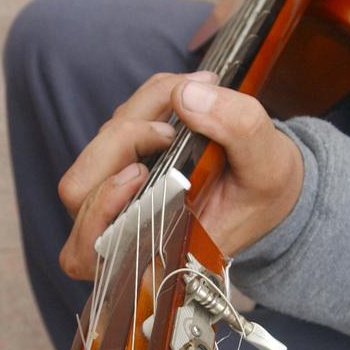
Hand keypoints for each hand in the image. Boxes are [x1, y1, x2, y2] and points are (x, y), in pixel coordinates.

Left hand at [58, 72, 303, 279]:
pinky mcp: (122, 164)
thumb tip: (185, 97)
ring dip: (133, 116)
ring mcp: (118, 197)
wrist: (270, 185)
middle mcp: (127, 230)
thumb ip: (237, 130)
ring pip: (92, 155)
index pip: (90, 251)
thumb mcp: (268, 164)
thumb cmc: (264, 190)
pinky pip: (111, 131)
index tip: (138, 173)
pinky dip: (141, 105)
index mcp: (155, 253)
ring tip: (184, 96)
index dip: (98, 212)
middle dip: (120, 143)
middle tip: (170, 127)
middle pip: (79, 191)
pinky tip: (179, 96)